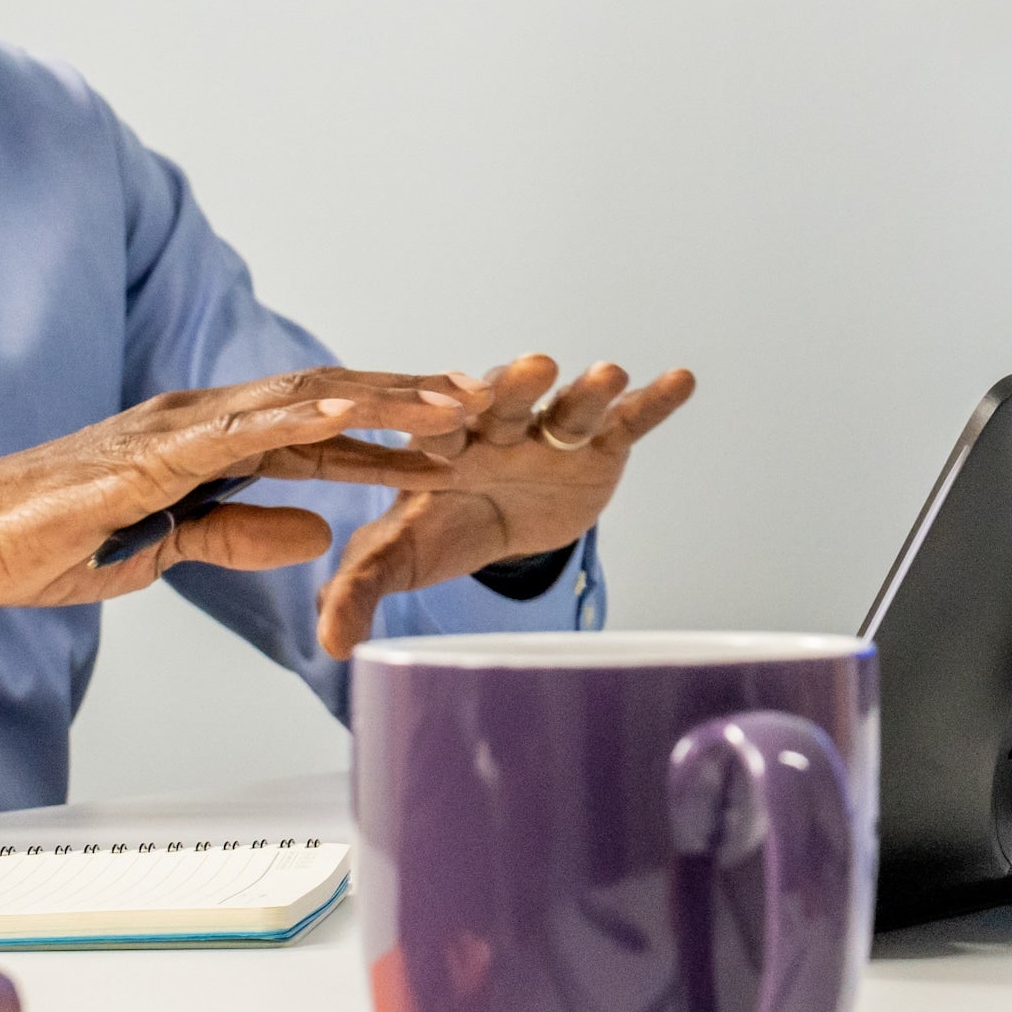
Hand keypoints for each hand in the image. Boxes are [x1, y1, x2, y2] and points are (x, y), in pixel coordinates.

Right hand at [0, 369, 485, 630]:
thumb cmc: (43, 543)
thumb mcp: (165, 551)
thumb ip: (238, 534)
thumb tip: (316, 536)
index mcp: (204, 444)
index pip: (316, 428)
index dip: (389, 427)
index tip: (456, 432)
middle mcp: (199, 421)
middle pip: (325, 400)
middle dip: (407, 402)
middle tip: (485, 403)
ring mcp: (176, 430)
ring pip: (300, 402)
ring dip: (381, 401)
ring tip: (452, 406)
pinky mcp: (151, 456)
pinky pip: (243, 432)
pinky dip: (305, 418)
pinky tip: (358, 414)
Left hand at [310, 355, 696, 657]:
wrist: (497, 515)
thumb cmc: (441, 525)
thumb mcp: (398, 557)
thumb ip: (361, 589)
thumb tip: (329, 643)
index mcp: (443, 445)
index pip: (438, 432)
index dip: (441, 430)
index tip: (444, 431)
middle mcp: (500, 427)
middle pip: (507, 401)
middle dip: (519, 385)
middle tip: (533, 368)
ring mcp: (552, 432)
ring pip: (571, 407)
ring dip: (589, 391)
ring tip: (609, 376)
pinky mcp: (600, 444)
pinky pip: (629, 420)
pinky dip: (654, 401)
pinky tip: (682, 381)